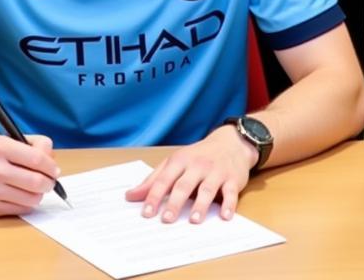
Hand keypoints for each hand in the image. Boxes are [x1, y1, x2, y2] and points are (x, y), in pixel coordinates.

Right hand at [0, 133, 58, 217]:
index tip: (55, 170)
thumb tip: (53, 164)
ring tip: (34, 188)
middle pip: (36, 182)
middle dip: (49, 183)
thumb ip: (35, 145)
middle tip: (50, 181)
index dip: (51, 166)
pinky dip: (26, 203)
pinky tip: (21, 195)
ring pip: (31, 199)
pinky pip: (19, 210)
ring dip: (38, 194)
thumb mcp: (10, 139)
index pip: (37, 159)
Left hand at [125, 125, 256, 223]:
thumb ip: (154, 180)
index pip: (164, 180)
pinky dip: (229, 204)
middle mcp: (197, 165)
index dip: (155, 196)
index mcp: (180, 160)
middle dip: (175, 203)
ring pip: (207, 189)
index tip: (147, 212)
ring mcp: (216, 172)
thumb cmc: (198, 156)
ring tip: (194, 220)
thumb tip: (130, 196)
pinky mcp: (233, 179)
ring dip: (200, 205)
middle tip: (167, 219)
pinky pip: (231, 193)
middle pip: (184, 185)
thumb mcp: (175, 162)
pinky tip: (225, 215)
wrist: (230, 143)